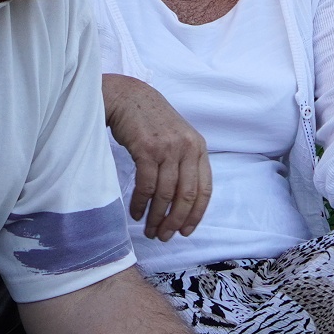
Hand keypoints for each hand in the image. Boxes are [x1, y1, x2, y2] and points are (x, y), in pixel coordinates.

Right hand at [103, 74, 212, 239]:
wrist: (129, 97)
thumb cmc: (152, 121)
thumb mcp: (178, 138)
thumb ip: (185, 162)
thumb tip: (183, 201)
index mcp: (199, 148)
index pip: (204, 189)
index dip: (196, 214)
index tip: (185, 231)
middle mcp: (187, 148)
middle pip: (186, 196)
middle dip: (175, 221)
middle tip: (164, 236)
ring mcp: (168, 148)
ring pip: (165, 194)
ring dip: (156, 217)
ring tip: (149, 230)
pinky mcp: (147, 149)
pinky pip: (146, 185)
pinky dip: (140, 203)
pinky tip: (135, 213)